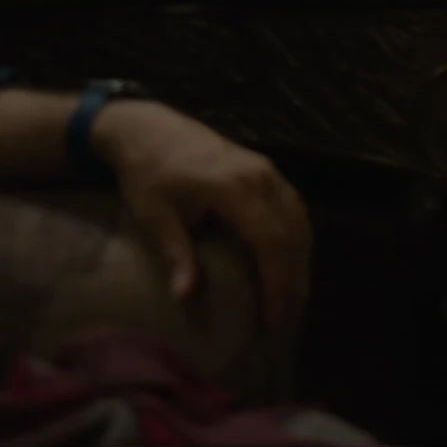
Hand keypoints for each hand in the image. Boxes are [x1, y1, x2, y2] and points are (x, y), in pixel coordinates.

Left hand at [89, 101, 312, 333]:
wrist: (147, 128)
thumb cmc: (147, 172)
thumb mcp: (153, 214)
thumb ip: (175, 253)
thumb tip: (187, 297)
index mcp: (234, 187)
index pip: (269, 240)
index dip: (276, 281)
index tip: (272, 317)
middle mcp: (261, 177)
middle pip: (292, 233)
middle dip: (293, 278)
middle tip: (285, 317)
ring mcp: (267, 170)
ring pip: (299, 220)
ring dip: (299, 259)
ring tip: (291, 295)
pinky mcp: (266, 170)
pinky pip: (294, 207)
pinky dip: (296, 237)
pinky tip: (289, 259)